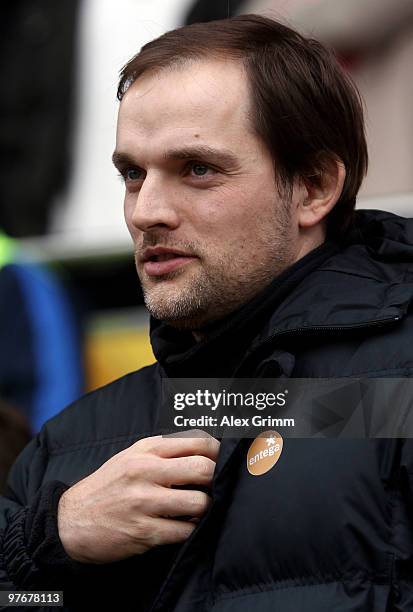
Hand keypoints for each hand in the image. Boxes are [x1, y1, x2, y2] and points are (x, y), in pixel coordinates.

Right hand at [57, 430, 219, 563]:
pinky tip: (186, 526)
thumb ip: (166, 449)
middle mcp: (146, 472)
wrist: (72, 520)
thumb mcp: (133, 456)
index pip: (197, 442)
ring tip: (201, 508)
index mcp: (147, 449)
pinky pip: (184, 531)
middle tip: (217, 486)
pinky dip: (191, 530)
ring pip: (199, 503)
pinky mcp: (143, 532)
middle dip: (217, 479)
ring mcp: (144, 502)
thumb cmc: (110, 485)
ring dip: (206, 508)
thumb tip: (207, 448)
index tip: (224, 461)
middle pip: (203, 469)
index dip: (218, 452)